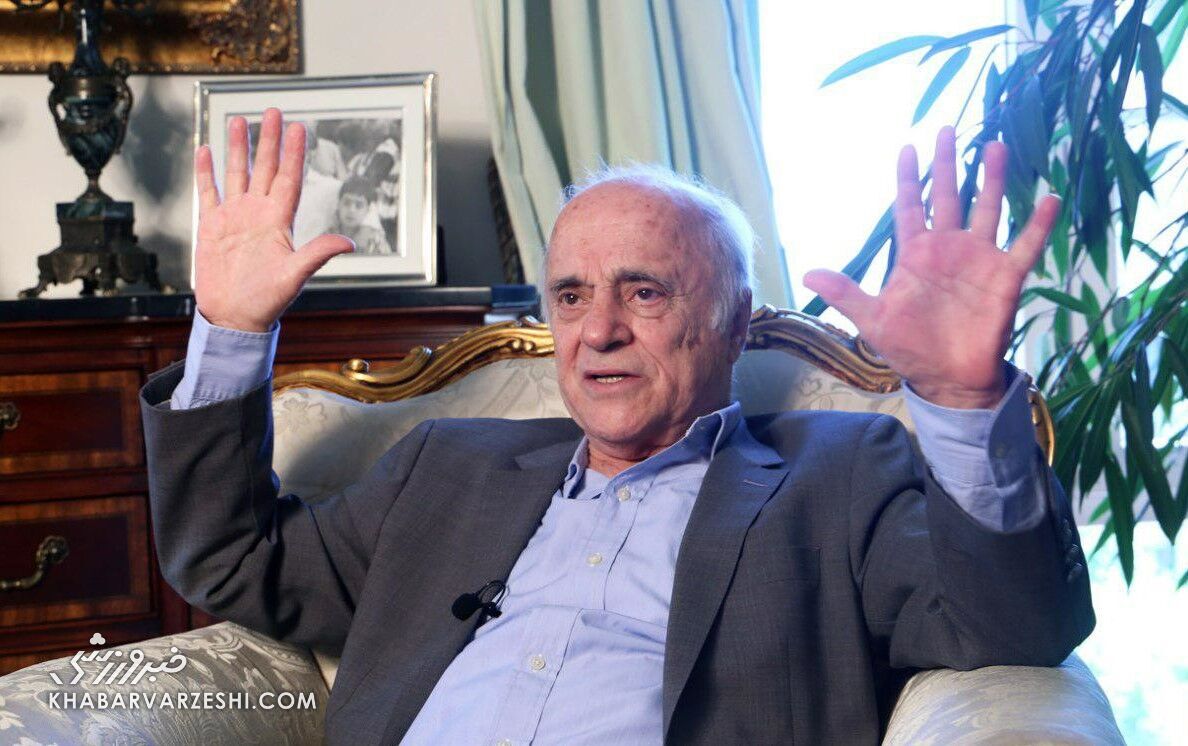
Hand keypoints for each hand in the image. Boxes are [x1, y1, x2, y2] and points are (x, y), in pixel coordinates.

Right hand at [193, 108, 353, 331]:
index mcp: (279, 222)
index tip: (299, 127)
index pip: (288, 178)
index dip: (293, 153)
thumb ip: (317, 254)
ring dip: (238, 148)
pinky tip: (206, 150)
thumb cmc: (267, 301)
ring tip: (239, 121)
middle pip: (265, 168)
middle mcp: (258, 214)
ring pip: (237, 174)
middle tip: (273, 111)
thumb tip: (348, 242)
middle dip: (269, 140)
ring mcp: (235, 218)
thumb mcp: (295, 276)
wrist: (235, 318)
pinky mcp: (212, 227)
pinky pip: (209, 192)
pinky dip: (206, 172)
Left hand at [803, 126, 1059, 408]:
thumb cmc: (910, 347)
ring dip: (992, 179)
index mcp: (916, 254)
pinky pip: (1025, 245)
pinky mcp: (1005, 277)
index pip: (910, 207)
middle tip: (948, 128)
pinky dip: (1038, 224)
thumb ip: (846, 293)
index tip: (908, 146)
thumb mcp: (873, 319)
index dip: (908, 179)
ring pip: (987, 209)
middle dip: (947, 164)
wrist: (947, 378)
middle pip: (948, 196)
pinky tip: (1050, 197)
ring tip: (997, 145)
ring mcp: (979, 259)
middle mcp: (948, 248)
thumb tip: (807, 274)